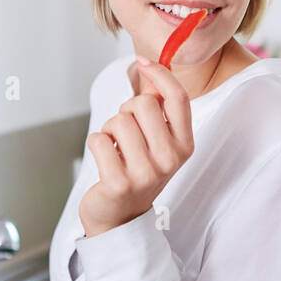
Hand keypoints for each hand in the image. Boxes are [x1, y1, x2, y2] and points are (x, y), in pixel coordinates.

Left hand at [79, 57, 194, 237]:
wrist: (121, 218)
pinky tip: (105, 160)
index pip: (178, 98)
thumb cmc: (138, 172)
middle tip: (126, 132)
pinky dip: (96, 144)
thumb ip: (158, 109)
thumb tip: (152, 71)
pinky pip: (99, 139)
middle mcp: (170, 159)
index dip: (160, 74)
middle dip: (127, 109)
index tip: (144, 61)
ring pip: (118, 120)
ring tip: (116, 150)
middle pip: (143, 103)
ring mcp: (146, 173)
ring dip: (110, 130)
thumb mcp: (157, 142)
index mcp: (184, 146)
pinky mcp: (119, 182)